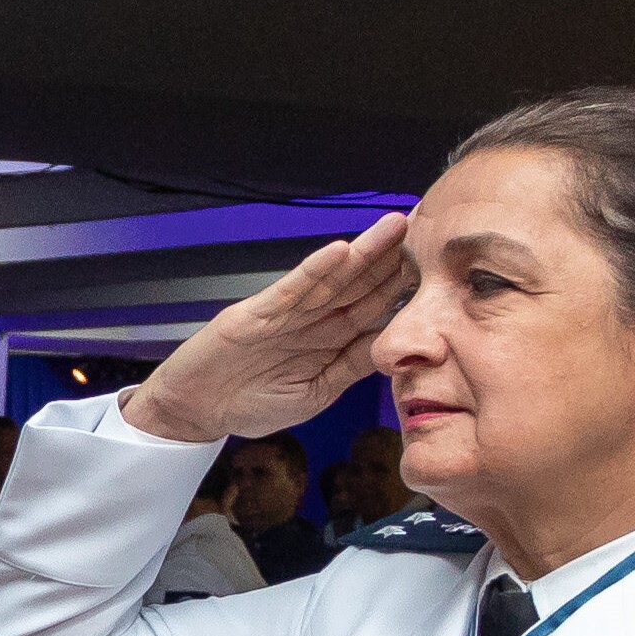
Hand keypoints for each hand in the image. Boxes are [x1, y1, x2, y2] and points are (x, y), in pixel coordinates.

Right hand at [123, 210, 413, 443]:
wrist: (194, 410)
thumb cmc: (250, 403)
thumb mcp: (316, 393)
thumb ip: (352, 367)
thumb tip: (397, 346)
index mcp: (330, 339)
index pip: (375, 307)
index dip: (406, 285)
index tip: (440, 266)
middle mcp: (313, 319)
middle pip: (361, 283)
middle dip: (395, 256)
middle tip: (429, 226)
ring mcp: (285, 314)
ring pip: (334, 278)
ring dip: (365, 251)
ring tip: (396, 226)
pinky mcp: (256, 314)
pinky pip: (292, 290)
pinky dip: (315, 271)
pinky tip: (340, 252)